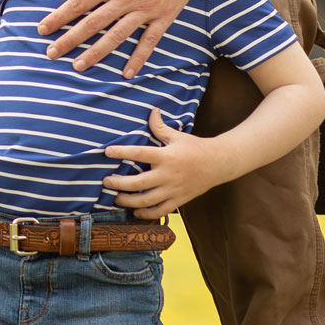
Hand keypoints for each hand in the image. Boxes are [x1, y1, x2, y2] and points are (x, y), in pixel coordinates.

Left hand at [42, 0, 203, 75]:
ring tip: (78, 65)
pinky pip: (150, 41)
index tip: (43, 29)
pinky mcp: (165, 15)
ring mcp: (147, 9)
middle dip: (70, 40)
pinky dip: (139, 57)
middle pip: (94, 23)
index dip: (60, 16)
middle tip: (52, 53)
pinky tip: (127, 72)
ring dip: (97, 53)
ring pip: (117, 36)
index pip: (80, 2)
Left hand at [104, 109, 231, 216]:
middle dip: (119, 183)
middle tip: (106, 181)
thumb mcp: (177, 135)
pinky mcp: (178, 200)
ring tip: (116, 198)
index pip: (140, 153)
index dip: (122, 152)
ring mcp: (173, 190)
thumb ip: (160, 127)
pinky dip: (146, 213)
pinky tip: (135, 211)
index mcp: (166, 156)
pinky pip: (160, 211)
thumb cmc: (195, 148)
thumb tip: (152, 111)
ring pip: (146, 200)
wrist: (218, 164)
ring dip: (128, 201)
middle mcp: (168, 175)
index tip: (107, 151)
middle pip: (138, 183)